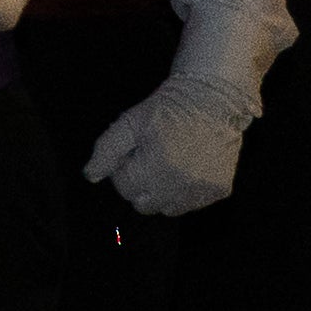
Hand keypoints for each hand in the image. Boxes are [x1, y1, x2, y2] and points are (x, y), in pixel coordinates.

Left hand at [80, 76, 253, 219]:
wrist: (211, 101)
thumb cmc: (165, 109)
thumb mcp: (130, 122)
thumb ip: (107, 150)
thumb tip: (90, 176)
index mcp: (155, 167)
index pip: (125, 188)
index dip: (123, 170)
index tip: (131, 154)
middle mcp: (180, 185)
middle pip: (145, 205)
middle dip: (140, 185)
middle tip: (147, 161)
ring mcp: (202, 191)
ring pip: (169, 209)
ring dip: (162, 193)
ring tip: (167, 165)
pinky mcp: (219, 191)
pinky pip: (192, 204)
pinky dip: (185, 192)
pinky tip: (187, 168)